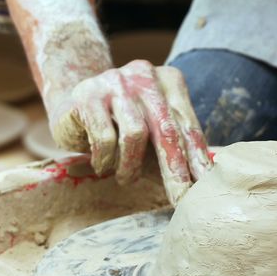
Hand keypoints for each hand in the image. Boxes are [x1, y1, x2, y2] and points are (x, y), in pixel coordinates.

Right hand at [49, 60, 211, 203]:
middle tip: (181, 199)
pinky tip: (102, 166)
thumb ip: (175, 143)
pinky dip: (105, 160)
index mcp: (169, 80)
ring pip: (135, 134)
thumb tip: (206, 179)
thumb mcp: (151, 126)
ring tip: (126, 178)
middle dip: (175, 170)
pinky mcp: (88, 95)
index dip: (197, 158)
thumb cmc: (120, 123)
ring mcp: (115, 81)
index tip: (206, 187)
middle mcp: (145, 75)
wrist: (70, 102)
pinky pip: (104, 138)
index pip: (187, 125)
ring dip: (131, 166)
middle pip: (167, 129)